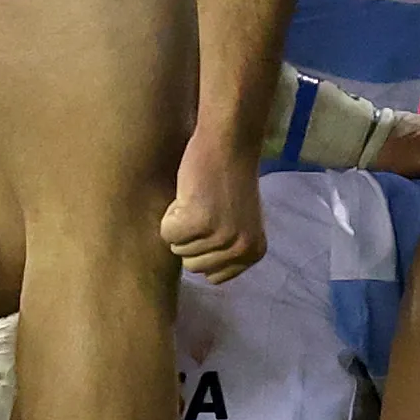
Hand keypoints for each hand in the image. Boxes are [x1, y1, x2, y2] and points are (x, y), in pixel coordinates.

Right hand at [162, 131, 266, 280]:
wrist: (228, 143)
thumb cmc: (229, 179)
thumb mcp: (240, 223)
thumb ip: (227, 251)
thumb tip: (206, 276)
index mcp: (253, 253)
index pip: (212, 276)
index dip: (204, 248)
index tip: (214, 223)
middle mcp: (241, 248)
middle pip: (193, 266)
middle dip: (191, 238)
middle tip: (205, 207)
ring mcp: (221, 236)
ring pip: (177, 250)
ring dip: (180, 224)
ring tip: (198, 199)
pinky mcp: (198, 221)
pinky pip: (166, 233)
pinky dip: (169, 214)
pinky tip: (188, 195)